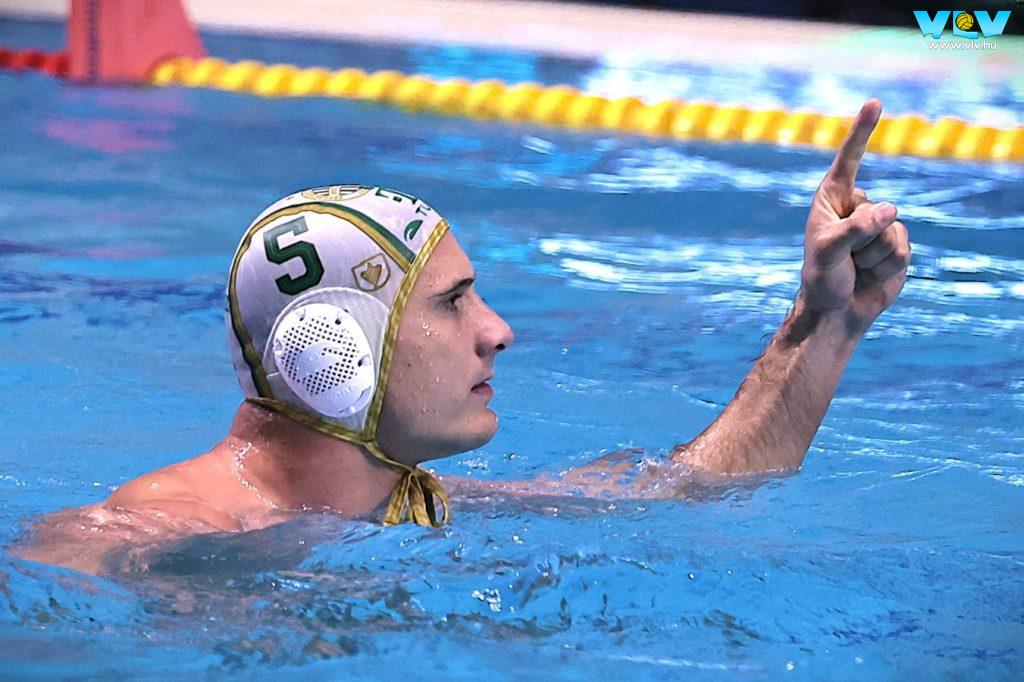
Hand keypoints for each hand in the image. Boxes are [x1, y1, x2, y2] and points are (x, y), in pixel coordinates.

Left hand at [799, 99, 910, 333]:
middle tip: (843, 258)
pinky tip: (872, 273)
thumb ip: (855, 228)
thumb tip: (892, 210)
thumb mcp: (828, 251)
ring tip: (855, 266)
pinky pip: (902, 248)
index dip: (862, 131)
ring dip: (872, 255)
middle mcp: (858, 206)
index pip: (848, 160)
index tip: (875, 102)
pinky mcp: (897, 244)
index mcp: (833, 198)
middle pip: (875, 209)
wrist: (837, 310)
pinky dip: (886, 265)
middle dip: (860, 238)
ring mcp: (880, 225)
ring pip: (892, 231)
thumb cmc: (822, 277)